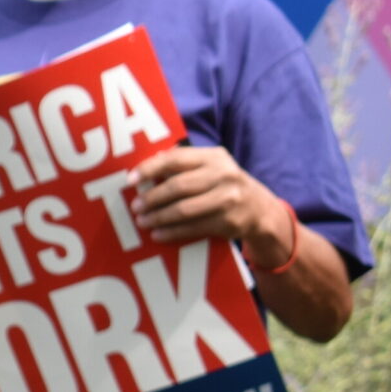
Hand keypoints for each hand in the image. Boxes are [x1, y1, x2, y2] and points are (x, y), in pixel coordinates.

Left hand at [131, 147, 285, 256]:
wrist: (260, 209)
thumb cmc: (223, 184)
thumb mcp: (211, 166)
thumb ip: (184, 162)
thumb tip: (148, 162)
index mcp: (214, 157)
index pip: (176, 159)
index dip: (150, 168)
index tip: (130, 179)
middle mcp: (224, 175)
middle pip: (178, 186)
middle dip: (152, 198)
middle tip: (135, 206)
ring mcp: (228, 199)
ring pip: (184, 209)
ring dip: (158, 217)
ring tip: (142, 221)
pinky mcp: (229, 221)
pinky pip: (194, 228)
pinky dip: (172, 232)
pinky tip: (157, 234)